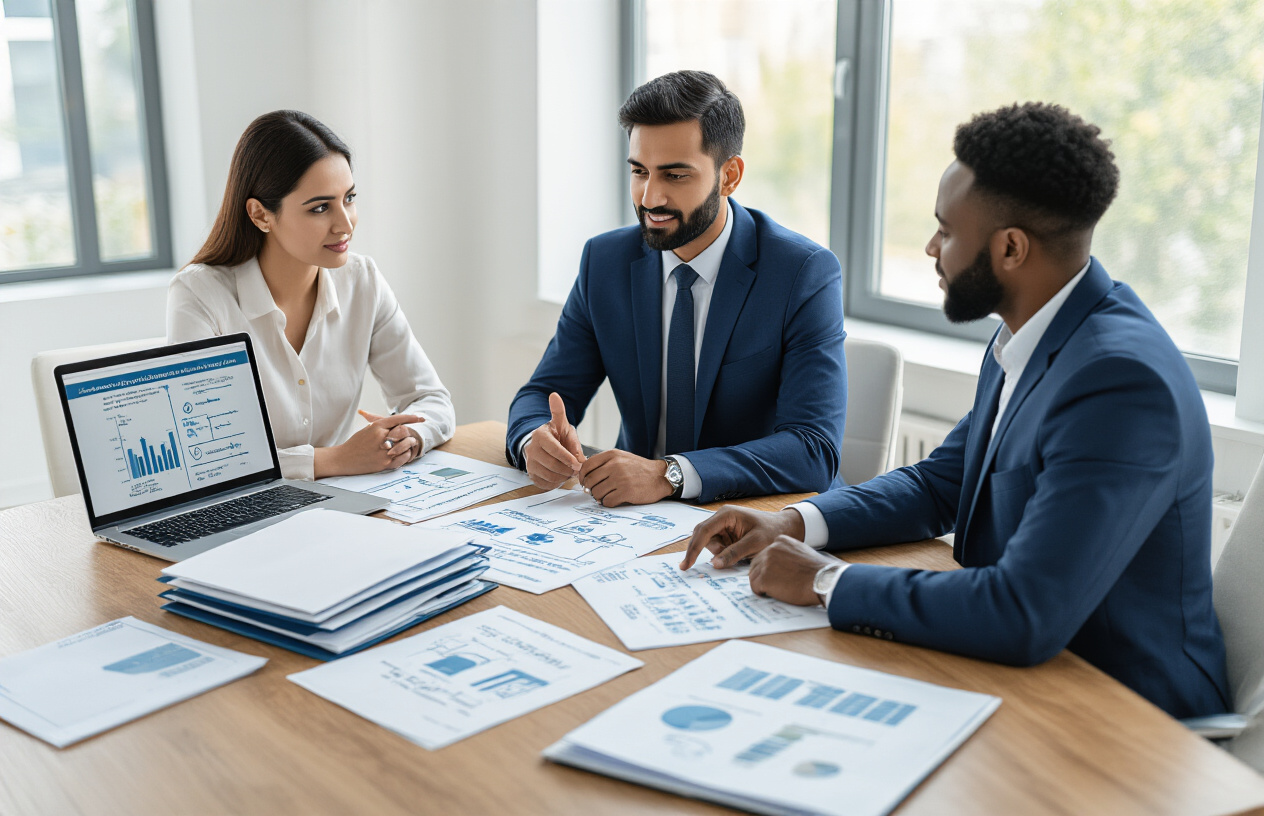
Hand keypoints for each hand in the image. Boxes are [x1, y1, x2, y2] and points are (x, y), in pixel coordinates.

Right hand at [358, 410, 422, 462]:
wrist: (343, 459)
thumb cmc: (356, 444)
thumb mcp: (367, 429)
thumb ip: (382, 426)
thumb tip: (399, 423)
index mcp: (376, 426)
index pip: (398, 419)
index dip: (411, 418)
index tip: (420, 418)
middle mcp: (381, 437)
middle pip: (403, 431)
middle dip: (408, 432)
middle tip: (409, 434)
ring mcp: (383, 451)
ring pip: (405, 444)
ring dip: (409, 443)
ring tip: (408, 444)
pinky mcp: (385, 463)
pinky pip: (403, 457)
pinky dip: (406, 455)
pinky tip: (403, 453)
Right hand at [523, 393, 585, 489]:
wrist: (544, 446)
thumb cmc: (556, 434)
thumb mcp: (561, 423)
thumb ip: (559, 412)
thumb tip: (554, 396)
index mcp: (539, 435)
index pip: (554, 449)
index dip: (568, 458)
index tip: (578, 464)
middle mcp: (531, 450)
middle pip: (552, 465)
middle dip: (568, 469)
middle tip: (577, 468)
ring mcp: (529, 463)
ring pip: (549, 476)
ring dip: (564, 476)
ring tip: (570, 471)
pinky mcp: (531, 475)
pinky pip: (545, 484)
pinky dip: (556, 483)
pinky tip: (561, 475)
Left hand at [578, 450, 671, 506]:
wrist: (660, 476)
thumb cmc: (639, 468)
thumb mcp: (622, 458)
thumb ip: (604, 464)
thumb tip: (585, 478)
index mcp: (612, 455)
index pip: (586, 466)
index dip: (582, 476)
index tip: (584, 482)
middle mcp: (615, 465)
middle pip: (589, 481)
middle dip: (590, 489)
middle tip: (597, 491)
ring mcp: (620, 478)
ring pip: (596, 493)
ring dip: (599, 497)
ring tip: (608, 495)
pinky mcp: (626, 492)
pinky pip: (607, 501)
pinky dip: (608, 503)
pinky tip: (615, 499)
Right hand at [680, 505, 806, 569]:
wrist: (784, 528)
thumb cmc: (772, 532)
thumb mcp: (755, 544)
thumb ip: (734, 553)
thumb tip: (715, 564)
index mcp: (726, 515)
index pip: (703, 531)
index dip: (693, 549)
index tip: (687, 564)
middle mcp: (721, 518)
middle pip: (701, 535)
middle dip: (701, 551)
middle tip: (694, 568)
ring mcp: (723, 525)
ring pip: (708, 542)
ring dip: (716, 553)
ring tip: (738, 555)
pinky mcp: (727, 534)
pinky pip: (716, 545)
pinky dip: (721, 554)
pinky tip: (735, 555)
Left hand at [749, 537, 844, 605]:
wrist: (823, 580)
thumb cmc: (817, 571)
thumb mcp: (802, 552)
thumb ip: (788, 554)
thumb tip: (780, 564)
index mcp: (780, 541)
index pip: (765, 553)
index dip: (768, 566)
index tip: (774, 574)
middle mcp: (770, 549)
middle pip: (756, 564)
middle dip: (762, 575)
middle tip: (771, 585)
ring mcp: (766, 563)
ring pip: (754, 576)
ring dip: (761, 585)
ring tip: (772, 591)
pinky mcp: (764, 578)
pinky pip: (755, 587)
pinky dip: (761, 592)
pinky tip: (770, 595)